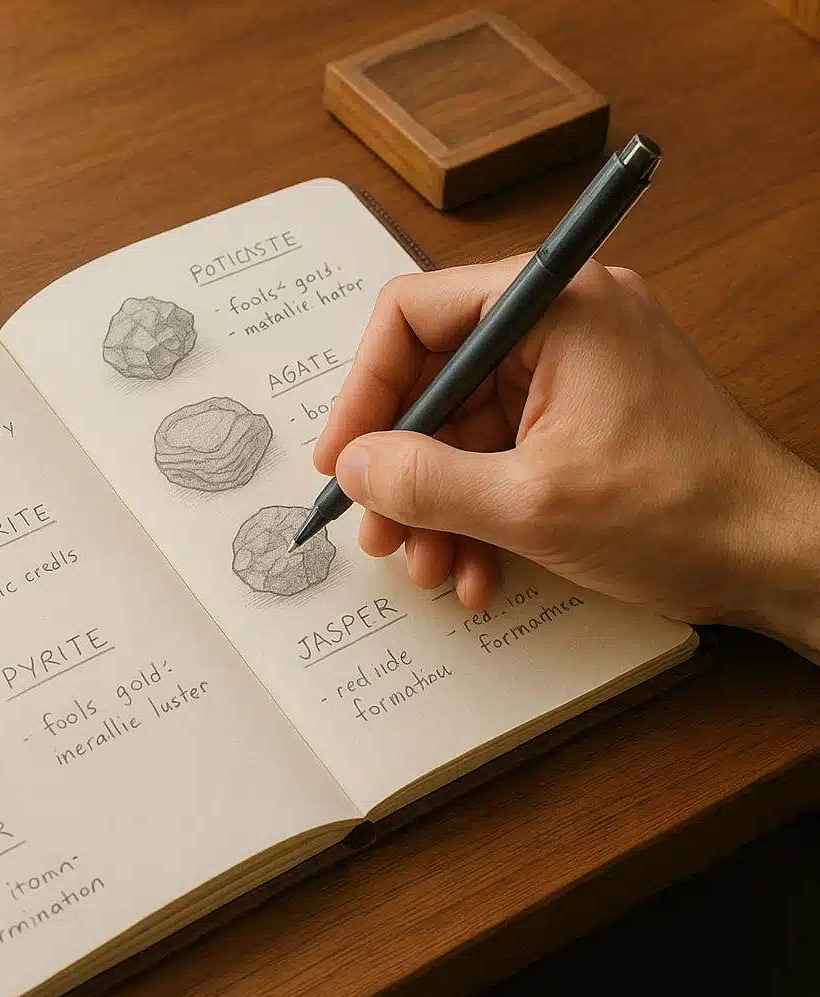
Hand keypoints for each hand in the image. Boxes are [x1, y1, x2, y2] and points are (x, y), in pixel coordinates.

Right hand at [315, 256, 819, 651]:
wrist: (776, 557)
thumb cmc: (684, 510)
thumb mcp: (529, 504)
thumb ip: (425, 482)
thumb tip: (356, 467)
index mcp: (556, 304)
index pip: (415, 315)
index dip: (365, 389)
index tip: (343, 456)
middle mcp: (562, 322)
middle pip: (434, 378)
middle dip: (401, 466)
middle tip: (379, 527)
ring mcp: (573, 371)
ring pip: (461, 427)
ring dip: (436, 504)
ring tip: (430, 565)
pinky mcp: (581, 417)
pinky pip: (498, 453)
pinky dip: (477, 510)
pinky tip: (476, 568)